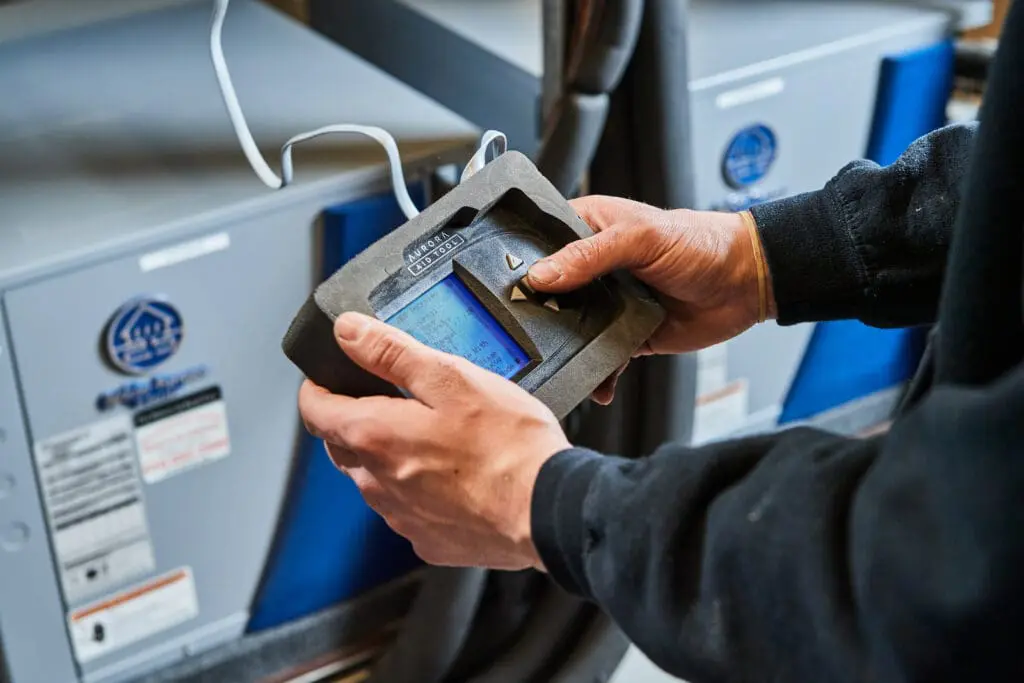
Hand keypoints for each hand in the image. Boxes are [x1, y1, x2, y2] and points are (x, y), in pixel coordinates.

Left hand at [298, 312, 570, 570]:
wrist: (550, 510)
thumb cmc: (509, 445)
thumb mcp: (452, 378)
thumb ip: (392, 353)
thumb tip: (348, 332)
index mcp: (374, 436)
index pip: (314, 410)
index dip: (318, 387)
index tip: (331, 377)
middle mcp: (376, 483)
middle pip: (342, 444)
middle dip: (355, 419)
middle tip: (395, 400)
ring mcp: (401, 517)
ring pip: (374, 480)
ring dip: (389, 457)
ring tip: (437, 437)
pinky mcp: (428, 541)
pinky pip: (407, 510)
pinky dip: (419, 491)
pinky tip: (457, 476)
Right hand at [526, 195, 774, 403]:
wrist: (746, 284)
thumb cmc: (701, 243)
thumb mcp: (641, 238)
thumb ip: (589, 255)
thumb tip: (542, 275)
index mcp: (590, 227)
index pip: (541, 242)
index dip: (521, 262)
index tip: (502, 286)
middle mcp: (593, 266)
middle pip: (550, 292)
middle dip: (538, 314)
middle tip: (523, 333)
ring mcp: (608, 302)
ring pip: (570, 327)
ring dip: (565, 347)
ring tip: (557, 362)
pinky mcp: (625, 333)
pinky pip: (601, 356)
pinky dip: (598, 373)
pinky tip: (598, 382)